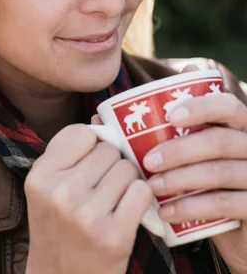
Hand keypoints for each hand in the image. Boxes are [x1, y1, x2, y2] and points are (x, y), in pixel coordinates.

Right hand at [24, 123, 153, 273]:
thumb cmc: (58, 228)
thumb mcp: (50, 188)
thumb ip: (71, 150)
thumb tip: (100, 115)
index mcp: (40, 176)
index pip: (81, 133)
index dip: (92, 144)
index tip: (90, 161)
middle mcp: (60, 193)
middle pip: (108, 149)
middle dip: (112, 163)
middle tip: (104, 185)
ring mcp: (87, 215)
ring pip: (128, 168)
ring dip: (128, 180)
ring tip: (115, 198)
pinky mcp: (114, 235)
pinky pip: (141, 191)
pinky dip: (140, 198)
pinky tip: (128, 210)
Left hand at [143, 67, 246, 273]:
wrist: (235, 229)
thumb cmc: (200, 179)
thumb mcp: (184, 151)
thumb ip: (154, 129)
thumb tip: (100, 115)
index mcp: (238, 125)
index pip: (227, 105)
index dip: (200, 106)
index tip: (169, 115)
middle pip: (220, 140)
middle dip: (180, 149)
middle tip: (148, 161)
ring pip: (221, 171)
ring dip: (181, 178)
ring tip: (151, 187)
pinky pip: (226, 204)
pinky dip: (192, 206)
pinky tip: (166, 211)